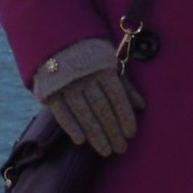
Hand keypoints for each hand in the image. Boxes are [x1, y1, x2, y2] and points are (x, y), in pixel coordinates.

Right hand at [29, 37, 143, 158]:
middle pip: (102, 109)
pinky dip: (71, 127)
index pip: (118, 97)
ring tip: (106, 151)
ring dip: (96, 135)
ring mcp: (67, 85)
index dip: (125, 117)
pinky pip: (61, 112)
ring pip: (84, 114)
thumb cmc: (91, 57)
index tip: (131, 134)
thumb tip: (141, 106)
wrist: (57, 41)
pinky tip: (80, 141)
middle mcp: (86, 78)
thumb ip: (125, 85)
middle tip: (121, 149)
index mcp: (104, 70)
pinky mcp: (50, 91)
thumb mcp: (110, 65)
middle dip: (113, 131)